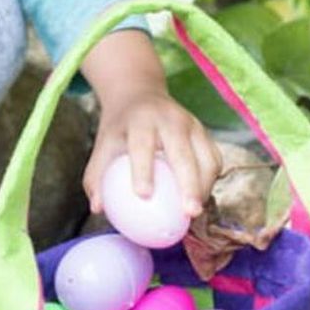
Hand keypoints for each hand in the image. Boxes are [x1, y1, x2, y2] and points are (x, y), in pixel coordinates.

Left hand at [82, 86, 222, 221]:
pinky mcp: (205, 132)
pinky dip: (210, 181)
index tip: (143, 196)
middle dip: (189, 184)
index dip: (143, 170)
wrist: (140, 96)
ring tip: (196, 214)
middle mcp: (170, 118)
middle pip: (183, 153)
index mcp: (141, 119)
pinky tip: (200, 200)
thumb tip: (98, 209)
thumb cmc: (120, 130)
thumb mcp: (103, 145)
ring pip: (206, 157)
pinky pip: (213, 159)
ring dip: (205, 187)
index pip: (142, 144)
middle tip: (189, 214)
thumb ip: (96, 176)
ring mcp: (192, 123)